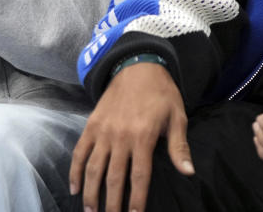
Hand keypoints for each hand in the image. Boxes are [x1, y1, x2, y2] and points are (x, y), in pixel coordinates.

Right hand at [69, 63, 193, 211]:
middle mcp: (120, 136)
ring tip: (90, 211)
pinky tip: (74, 187)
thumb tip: (188, 172)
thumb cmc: (161, 93)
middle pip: (114, 177)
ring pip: (94, 167)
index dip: (136, 199)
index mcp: (143, 136)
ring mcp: (103, 131)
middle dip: (111, 203)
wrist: (137, 65)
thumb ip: (179, 146)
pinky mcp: (92, 125)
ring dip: (91, 192)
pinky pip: (80, 151)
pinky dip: (75, 170)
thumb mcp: (177, 116)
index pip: (139, 176)